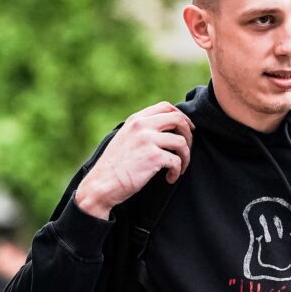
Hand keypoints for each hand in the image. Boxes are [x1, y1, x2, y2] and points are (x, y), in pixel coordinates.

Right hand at [75, 101, 194, 218]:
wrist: (101, 185)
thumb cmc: (115, 166)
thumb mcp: (125, 138)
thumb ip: (142, 130)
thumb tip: (166, 129)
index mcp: (136, 120)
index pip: (166, 107)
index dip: (182, 117)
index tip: (188, 129)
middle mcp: (142, 126)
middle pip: (178, 119)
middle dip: (189, 134)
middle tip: (187, 149)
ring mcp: (148, 140)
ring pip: (182, 141)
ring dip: (186, 156)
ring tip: (180, 167)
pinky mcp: (153, 157)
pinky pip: (177, 161)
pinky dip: (177, 171)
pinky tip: (169, 178)